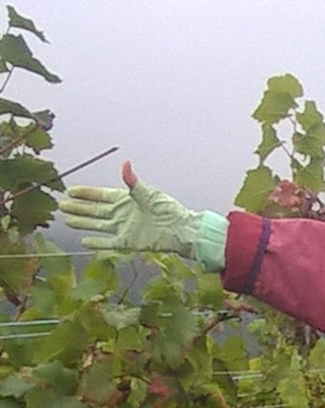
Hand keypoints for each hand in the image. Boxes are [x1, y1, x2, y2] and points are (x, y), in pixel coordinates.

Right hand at [61, 163, 207, 259]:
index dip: (85, 193)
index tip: (70, 191)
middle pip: (94, 210)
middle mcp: (121, 213)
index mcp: (125, 198)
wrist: (180, 229)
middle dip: (78, 207)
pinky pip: (108, 243)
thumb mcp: (148, 192)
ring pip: (97, 225)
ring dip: (82, 222)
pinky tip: (84, 242)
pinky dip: (97, 243)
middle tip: (61, 205)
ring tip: (67, 220)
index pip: (99, 195)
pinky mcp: (128, 242)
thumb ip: (132, 181)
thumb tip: (125, 164)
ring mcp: (124, 228)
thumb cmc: (167, 209)